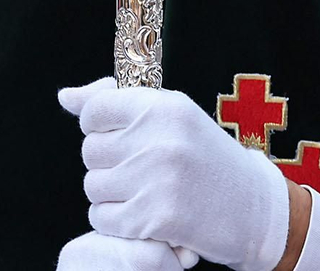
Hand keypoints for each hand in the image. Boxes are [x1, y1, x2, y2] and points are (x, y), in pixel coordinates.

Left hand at [60, 78, 290, 270]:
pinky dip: (118, 222)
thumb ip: (118, 104)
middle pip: (90, 151)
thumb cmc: (208, 159)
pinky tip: (146, 215)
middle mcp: (159, 139)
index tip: (120, 137)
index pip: (94, 110)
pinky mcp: (155, 219)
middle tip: (143, 170)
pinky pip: (103, 219)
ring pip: (92, 186)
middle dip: (108, 164)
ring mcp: (157, 180)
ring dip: (111, 195)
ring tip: (146, 193)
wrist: (254, 210)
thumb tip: (64, 97)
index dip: (98, 126)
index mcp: (164, 107)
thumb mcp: (174, 118)